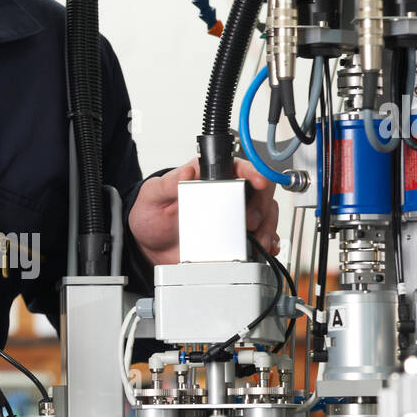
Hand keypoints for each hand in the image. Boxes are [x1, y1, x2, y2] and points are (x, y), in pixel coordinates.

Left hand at [128, 158, 279, 268]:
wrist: (148, 245)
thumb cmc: (151, 215)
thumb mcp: (153, 196)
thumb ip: (168, 183)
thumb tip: (187, 171)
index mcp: (208, 177)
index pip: (237, 167)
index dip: (252, 171)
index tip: (257, 182)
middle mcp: (225, 195)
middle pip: (259, 192)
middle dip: (262, 206)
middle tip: (251, 221)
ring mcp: (232, 217)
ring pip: (265, 215)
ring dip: (267, 227)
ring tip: (259, 240)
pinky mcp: (234, 238)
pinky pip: (259, 238)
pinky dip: (267, 243)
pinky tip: (263, 249)